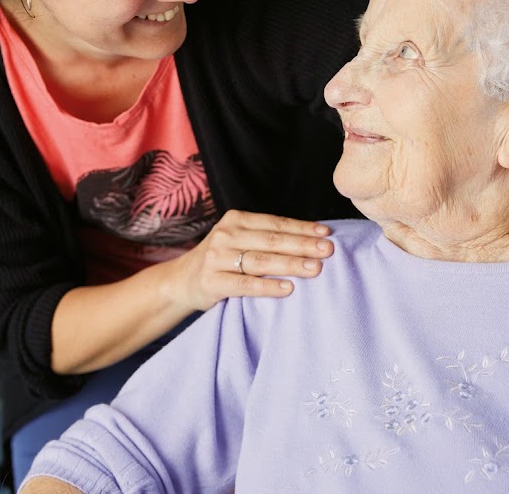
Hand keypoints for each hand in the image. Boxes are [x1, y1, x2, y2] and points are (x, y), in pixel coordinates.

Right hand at [171, 209, 333, 311]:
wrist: (180, 282)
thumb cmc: (221, 260)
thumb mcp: (238, 239)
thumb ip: (265, 237)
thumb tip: (311, 238)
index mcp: (236, 219)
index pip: (275, 223)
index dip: (302, 228)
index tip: (326, 234)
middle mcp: (226, 234)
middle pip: (272, 240)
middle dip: (303, 245)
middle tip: (328, 251)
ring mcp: (217, 258)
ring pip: (261, 261)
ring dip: (291, 264)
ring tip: (315, 269)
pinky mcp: (212, 282)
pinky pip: (245, 285)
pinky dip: (268, 286)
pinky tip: (288, 289)